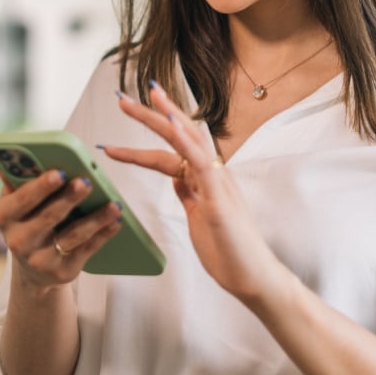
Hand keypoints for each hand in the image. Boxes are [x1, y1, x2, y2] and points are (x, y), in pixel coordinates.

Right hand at [0, 169, 122, 292]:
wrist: (32, 268)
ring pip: (72, 235)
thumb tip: (12, 158)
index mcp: (5, 216)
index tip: (59, 172)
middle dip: (69, 198)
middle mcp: (19, 240)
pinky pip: (87, 250)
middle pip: (48, 217)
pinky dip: (103, 235)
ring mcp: (41, 259)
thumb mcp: (16, 203)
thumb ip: (17, 181)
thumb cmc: (27, 222)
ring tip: (113, 204)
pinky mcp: (62, 271)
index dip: (41, 187)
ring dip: (95, 218)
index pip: (22, 200)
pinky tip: (116, 221)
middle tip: (86, 182)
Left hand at [101, 84, 286, 303]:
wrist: (252, 278)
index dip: (150, 130)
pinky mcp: (219, 199)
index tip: (128, 111)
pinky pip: (201, 164)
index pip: (172, 147)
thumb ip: (189, 194)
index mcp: (205, 178)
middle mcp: (212, 174)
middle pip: (179, 135)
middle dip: (150, 114)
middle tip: (122, 98)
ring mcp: (218, 183)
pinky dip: (186, 142)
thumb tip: (175, 177)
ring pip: (190, 141)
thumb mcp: (199, 216)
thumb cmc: (228, 251)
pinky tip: (172, 126)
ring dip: (167, 117)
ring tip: (147, 96)